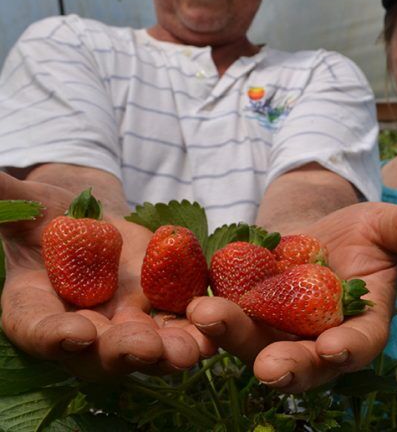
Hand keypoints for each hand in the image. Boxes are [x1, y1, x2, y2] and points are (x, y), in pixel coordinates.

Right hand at [0, 172, 214, 377]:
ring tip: (193, 349)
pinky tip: (218, 330)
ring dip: (170, 351)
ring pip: (146, 348)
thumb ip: (8, 201)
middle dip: (122, 351)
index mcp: (36, 306)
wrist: (92, 221)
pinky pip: (180, 324)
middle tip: (145, 347)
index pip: (38, 328)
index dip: (54, 335)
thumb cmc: (50, 216)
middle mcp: (82, 326)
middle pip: (98, 352)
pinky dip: (199, 329)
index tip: (75, 332)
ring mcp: (124, 322)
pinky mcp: (160, 308)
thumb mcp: (28, 205)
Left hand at [187, 200, 396, 392]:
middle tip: (268, 368)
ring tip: (209, 316)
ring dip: (232, 335)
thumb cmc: (361, 232)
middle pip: (304, 359)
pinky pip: (227, 315)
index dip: (349, 349)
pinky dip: (211, 311)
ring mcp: (279, 328)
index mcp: (360, 323)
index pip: (360, 343)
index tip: (333, 349)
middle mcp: (318, 337)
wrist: (318, 229)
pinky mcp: (246, 311)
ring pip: (256, 342)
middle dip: (287, 364)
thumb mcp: (383, 224)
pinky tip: (192, 298)